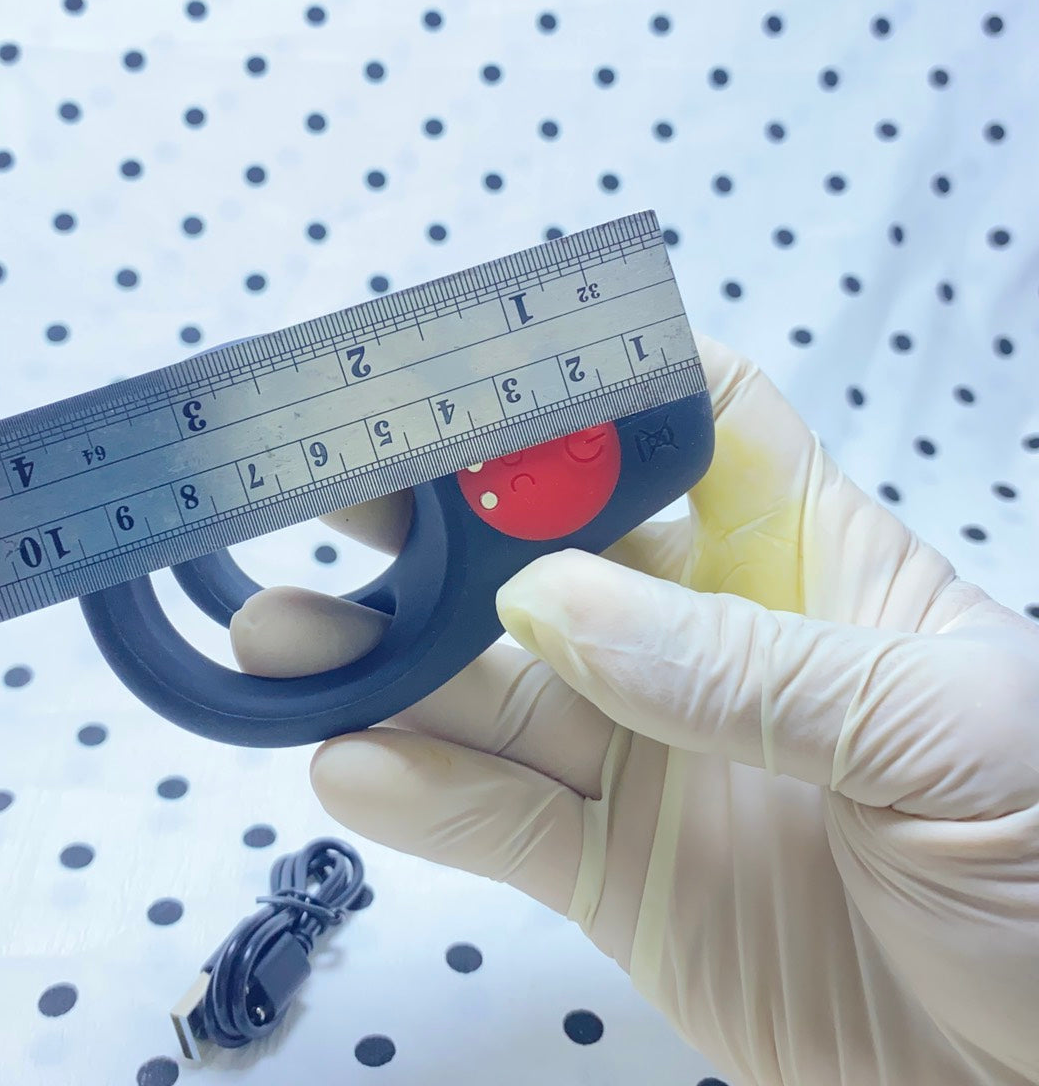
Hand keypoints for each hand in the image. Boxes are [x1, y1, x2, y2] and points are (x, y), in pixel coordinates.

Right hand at [228, 334, 1038, 1085]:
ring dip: (388, 661)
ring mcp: (649, 755)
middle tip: (345, 488)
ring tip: (288, 633)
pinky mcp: (612, 869)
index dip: (600, 384)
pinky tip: (352, 765)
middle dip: (449, 512)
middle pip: (554, 547)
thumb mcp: (947, 734)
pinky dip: (420, 795)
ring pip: (493, 688)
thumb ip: (752, 669)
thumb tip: (555, 602)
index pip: (698, 424)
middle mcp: (708, 643)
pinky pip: (499, 821)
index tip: (495, 367)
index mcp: (809, 562)